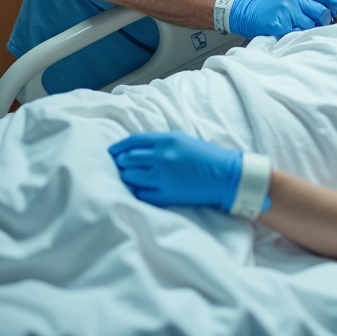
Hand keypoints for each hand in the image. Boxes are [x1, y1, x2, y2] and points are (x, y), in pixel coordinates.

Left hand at [108, 131, 243, 209]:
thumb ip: (157, 142)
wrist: (225, 176)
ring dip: (128, 177)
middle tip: (122, 166)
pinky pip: (140, 194)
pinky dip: (138, 191)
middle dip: (121, 163)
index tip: (111, 152)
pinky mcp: (166, 195)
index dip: (118, 147)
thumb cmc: (204, 155)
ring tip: (133, 178)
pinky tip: (142, 188)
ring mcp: (163, 178)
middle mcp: (162, 157)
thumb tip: (132, 150)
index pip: (131, 142)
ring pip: (130, 178)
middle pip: (127, 160)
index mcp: (166, 140)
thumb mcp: (181, 140)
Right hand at [228, 0, 336, 38]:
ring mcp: (286, 11)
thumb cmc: (276, 10)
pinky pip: (298, 33)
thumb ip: (314, 1)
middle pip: (321, 12)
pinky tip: (290, 33)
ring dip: (308, 30)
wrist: (251, 14)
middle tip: (315, 25)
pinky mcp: (280, 24)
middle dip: (322, 21)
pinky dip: (297, 35)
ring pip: (311, 25)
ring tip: (298, 28)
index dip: (335, 4)